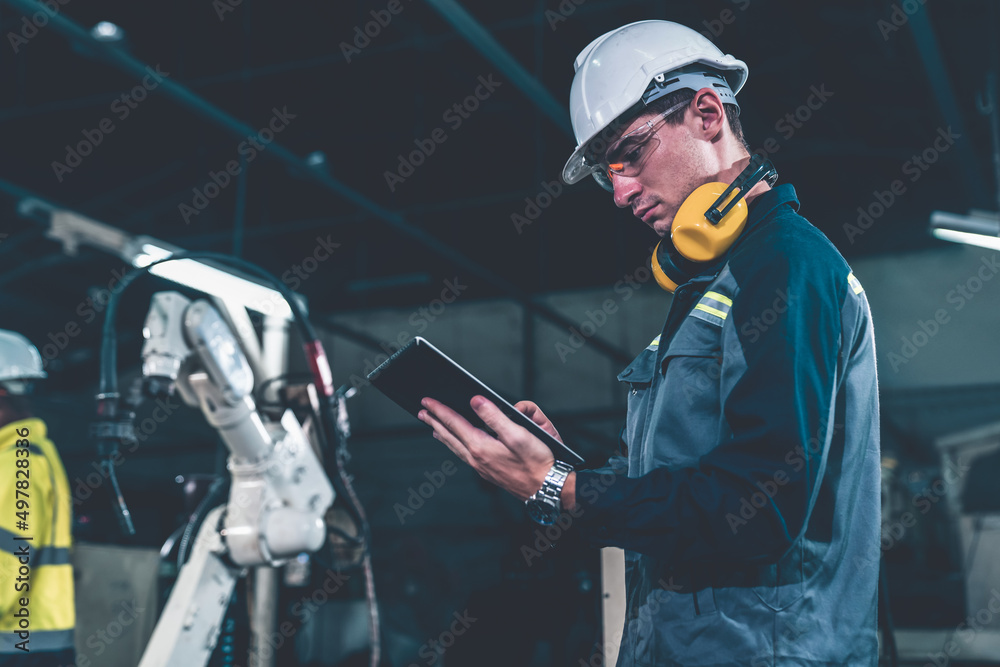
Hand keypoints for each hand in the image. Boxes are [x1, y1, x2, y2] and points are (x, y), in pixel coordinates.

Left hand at [418, 395, 554, 500]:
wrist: (546, 489)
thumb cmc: (537, 462)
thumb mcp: (518, 434)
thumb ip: (494, 416)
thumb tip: (475, 401)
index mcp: (481, 447)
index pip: (454, 423)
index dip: (439, 410)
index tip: (427, 401)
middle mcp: (477, 458)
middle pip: (450, 436)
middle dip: (435, 422)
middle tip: (422, 412)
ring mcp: (481, 467)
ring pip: (455, 448)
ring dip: (443, 435)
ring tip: (433, 428)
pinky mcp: (489, 472)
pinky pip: (464, 455)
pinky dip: (455, 445)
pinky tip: (457, 444)